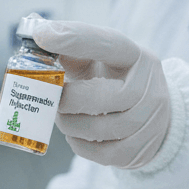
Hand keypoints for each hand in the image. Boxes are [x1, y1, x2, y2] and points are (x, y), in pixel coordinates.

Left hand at [31, 20, 169, 169]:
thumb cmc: (113, 79)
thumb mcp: (99, 57)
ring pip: (99, 129)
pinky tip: (75, 133)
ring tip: (60, 115)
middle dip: (67, 100)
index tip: (41, 35)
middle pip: (101, 98)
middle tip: (50, 98)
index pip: (107, 44)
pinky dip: (80, 144)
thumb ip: (71, 46)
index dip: (73, 39)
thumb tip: (37, 33)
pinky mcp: (141, 151)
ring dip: (69, 124)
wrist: (151, 113)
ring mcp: (150, 123)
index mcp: (137, 56)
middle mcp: (150, 88)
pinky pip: (103, 154)